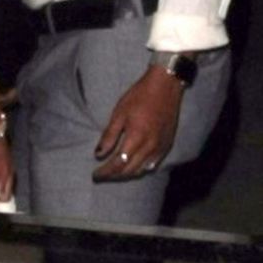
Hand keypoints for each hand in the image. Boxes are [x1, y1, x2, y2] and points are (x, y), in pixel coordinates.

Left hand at [92, 66, 182, 180]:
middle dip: (113, 175)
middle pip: (129, 171)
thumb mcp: (119, 113)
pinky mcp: (167, 145)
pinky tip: (132, 166)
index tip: (95, 174)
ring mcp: (160, 148)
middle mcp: (150, 147)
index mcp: (136, 138)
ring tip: (114, 172)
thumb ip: (109, 136)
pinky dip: (140, 169)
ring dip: (126, 174)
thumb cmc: (139, 97)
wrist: (165, 86)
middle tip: (101, 175)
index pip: (118, 164)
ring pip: (141, 170)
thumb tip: (98, 154)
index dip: (105, 172)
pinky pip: (152, 165)